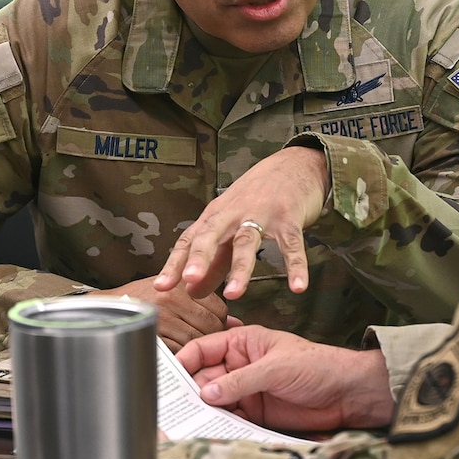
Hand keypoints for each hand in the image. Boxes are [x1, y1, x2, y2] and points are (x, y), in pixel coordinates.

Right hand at [79, 279, 232, 346]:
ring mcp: (163, 318)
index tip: (214, 328)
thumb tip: (235, 323)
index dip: (221, 322)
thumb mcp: (174, 289)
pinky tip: (179, 353)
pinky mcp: (153, 336)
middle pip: (211, 325)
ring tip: (192, 349)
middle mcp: (173, 299)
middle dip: (212, 337)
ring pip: (197, 339)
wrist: (107, 307)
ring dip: (198, 348)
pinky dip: (182, 355)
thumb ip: (205, 302)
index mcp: (182, 285)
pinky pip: (179, 350)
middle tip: (206, 342)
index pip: (219, 309)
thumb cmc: (142, 298)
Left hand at [154, 147, 328, 300]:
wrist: (294, 164)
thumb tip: (192, 291)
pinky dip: (295, 266)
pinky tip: (298, 287)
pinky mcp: (289, 217)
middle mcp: (234, 213)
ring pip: (248, 241)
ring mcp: (262, 213)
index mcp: (217, 215)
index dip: (175, 263)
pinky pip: (291, 244)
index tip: (161, 287)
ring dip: (240, 269)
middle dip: (200, 257)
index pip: (190, 239)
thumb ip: (214, 261)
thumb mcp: (231, 225)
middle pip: (212, 234)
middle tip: (189, 281)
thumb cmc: (259, 196)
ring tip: (234, 294)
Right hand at [176, 325, 393, 432]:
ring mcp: (245, 392)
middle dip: (187, 393)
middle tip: (171, 410)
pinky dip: (217, 427)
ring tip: (183, 426)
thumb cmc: (318, 366)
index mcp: (242, 343)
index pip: (203, 349)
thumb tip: (206, 393)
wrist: (347, 395)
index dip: (184, 362)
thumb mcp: (276, 367)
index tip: (167, 379)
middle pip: (202, 379)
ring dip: (200, 413)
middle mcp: (238, 367)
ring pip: (212, 402)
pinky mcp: (254, 415)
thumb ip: (241, 381)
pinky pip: (228, 420)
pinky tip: (207, 434)